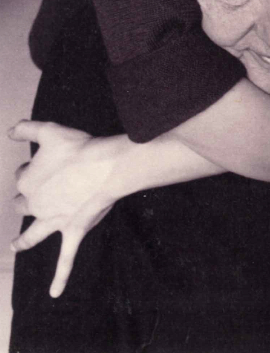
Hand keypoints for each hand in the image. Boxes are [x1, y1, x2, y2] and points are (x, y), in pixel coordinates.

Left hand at [8, 120, 118, 297]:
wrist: (104, 167)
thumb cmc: (78, 148)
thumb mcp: (49, 130)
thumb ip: (27, 129)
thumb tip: (10, 130)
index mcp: (28, 182)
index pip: (23, 176)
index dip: (30, 168)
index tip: (41, 162)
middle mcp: (36, 205)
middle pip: (24, 204)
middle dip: (26, 199)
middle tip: (35, 192)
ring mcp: (54, 221)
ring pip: (33, 234)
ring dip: (24, 240)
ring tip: (14, 246)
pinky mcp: (73, 232)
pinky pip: (65, 259)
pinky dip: (59, 277)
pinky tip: (54, 293)